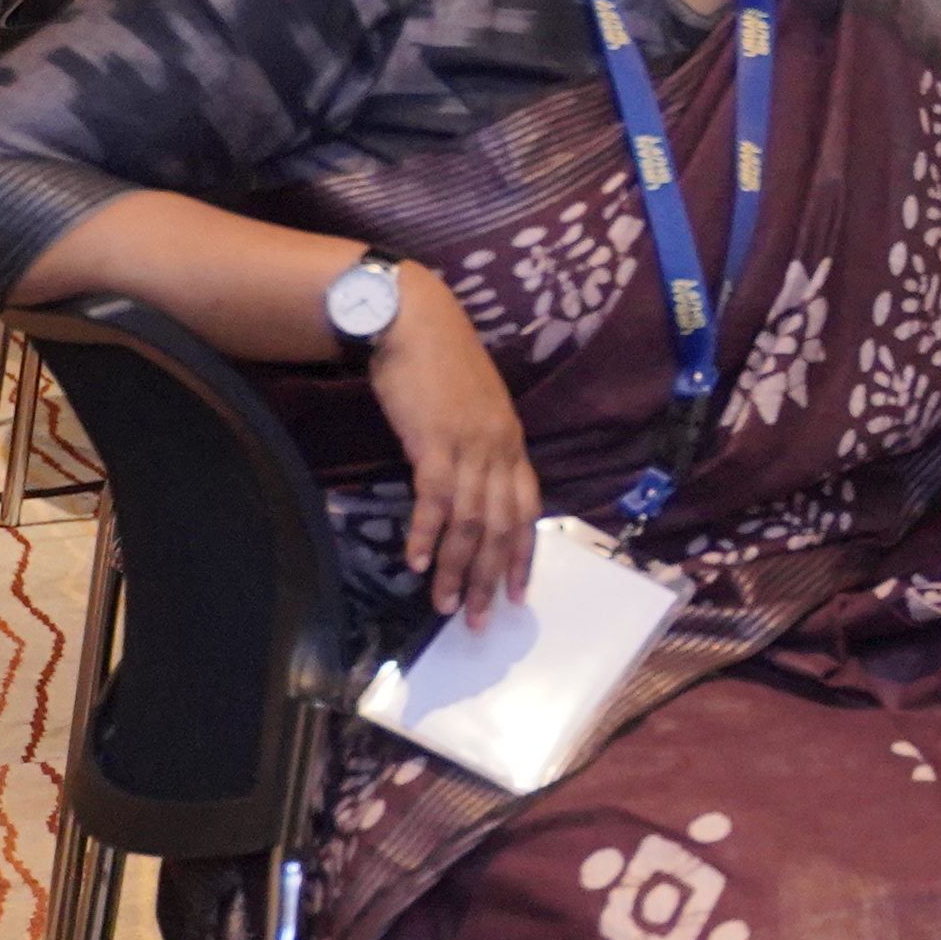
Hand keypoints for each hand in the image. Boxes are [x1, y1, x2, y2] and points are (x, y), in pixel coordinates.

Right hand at [367, 283, 537, 625]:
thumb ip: (475, 445)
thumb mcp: (469, 408)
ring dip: (457, 568)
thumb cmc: (437, 364)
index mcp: (511, 442)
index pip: (526, 510)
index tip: (517, 593)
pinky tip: (418, 562)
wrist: (414, 321)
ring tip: (445, 605)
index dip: (522, 554)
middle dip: (491, 577)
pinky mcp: (435, 440)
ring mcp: (471, 445)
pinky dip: (427, 533)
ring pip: (470, 521)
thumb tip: (464, 483)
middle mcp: (499, 448)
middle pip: (501, 526)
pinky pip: (435, 498)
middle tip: (480, 618)